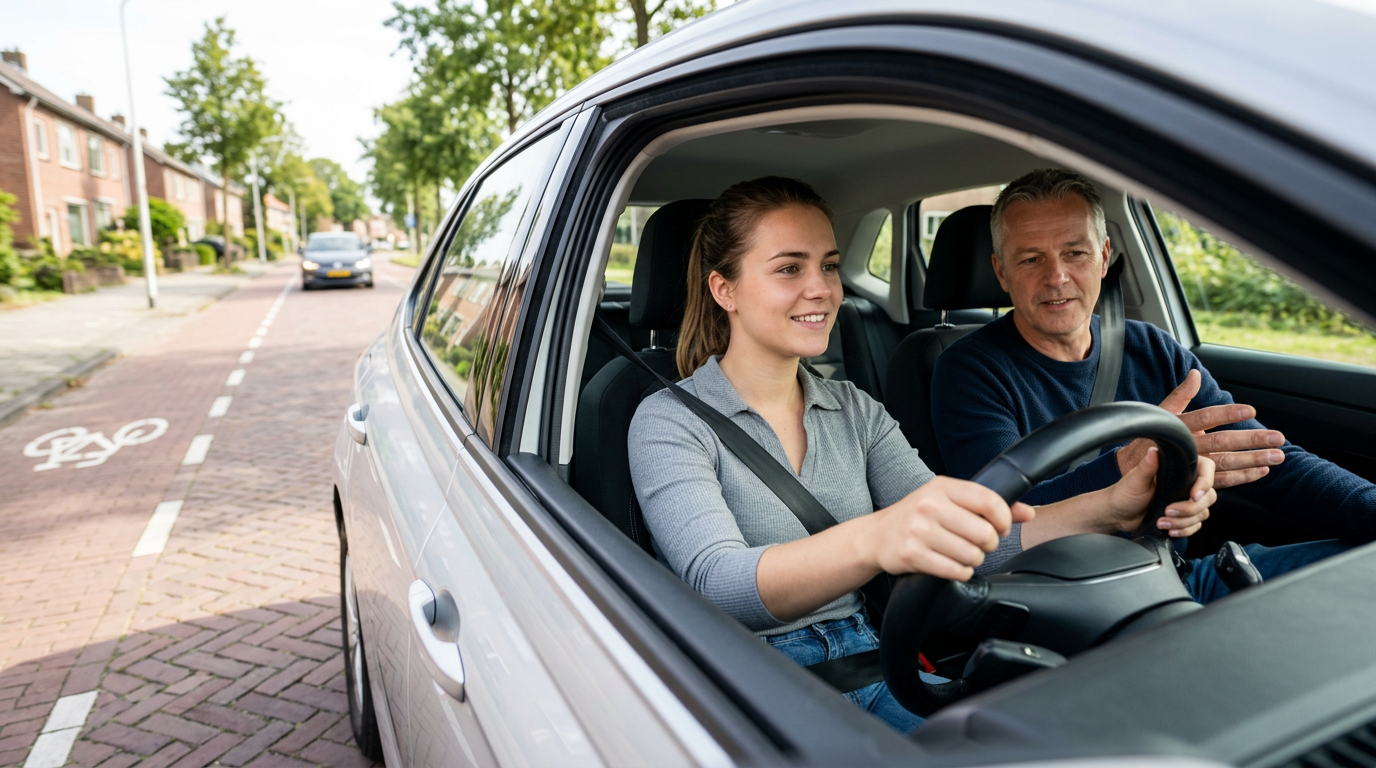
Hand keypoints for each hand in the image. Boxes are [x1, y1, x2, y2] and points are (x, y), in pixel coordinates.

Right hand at [869, 476, 1035, 580]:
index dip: (1004, 519)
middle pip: (984, 533)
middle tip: (977, 544)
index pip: (990, 501)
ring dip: (973, 561)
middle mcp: (930, 506)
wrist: (876, 536)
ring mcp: (919, 531)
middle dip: (987, 544)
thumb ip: (988, 505)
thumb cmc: (918, 517)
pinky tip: (950, 564)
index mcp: (942, 487)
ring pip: (972, 555)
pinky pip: (955, 571)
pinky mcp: (913, 555)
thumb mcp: (949, 501)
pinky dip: (960, 572)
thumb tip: (1029, 512)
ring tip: (960, 554)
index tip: (1000, 528)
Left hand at [1107, 447, 1216, 536]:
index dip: (1205, 482)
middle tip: (1168, 510)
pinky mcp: (1183, 517)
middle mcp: (1186, 484)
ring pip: (1202, 513)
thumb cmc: (1125, 493)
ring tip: (1161, 522)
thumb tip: (1154, 451)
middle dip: (1189, 508)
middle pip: (1208, 496)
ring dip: (1183, 522)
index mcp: (1178, 470)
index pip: (1206, 469)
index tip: (1194, 495)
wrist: (1117, 514)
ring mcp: (1185, 501)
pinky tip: (1169, 530)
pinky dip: (1183, 530)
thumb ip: (1147, 466)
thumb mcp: (1135, 480)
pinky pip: (1195, 526)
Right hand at [1116, 369, 1283, 488]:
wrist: (1133, 468)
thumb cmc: (1152, 435)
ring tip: (1277, 456)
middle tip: (1277, 437)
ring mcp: (1192, 466)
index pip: (1205, 417)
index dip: (1227, 414)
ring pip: (1225, 463)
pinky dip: (1243, 477)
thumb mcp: (1162, 412)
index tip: (1249, 410)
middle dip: (1251, 440)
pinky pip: (1222, 481)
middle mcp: (1187, 446)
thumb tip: (1195, 373)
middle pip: (1222, 442)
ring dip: (1253, 459)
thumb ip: (1181, 394)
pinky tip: (1261, 471)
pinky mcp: (1194, 481)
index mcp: (1179, 426)